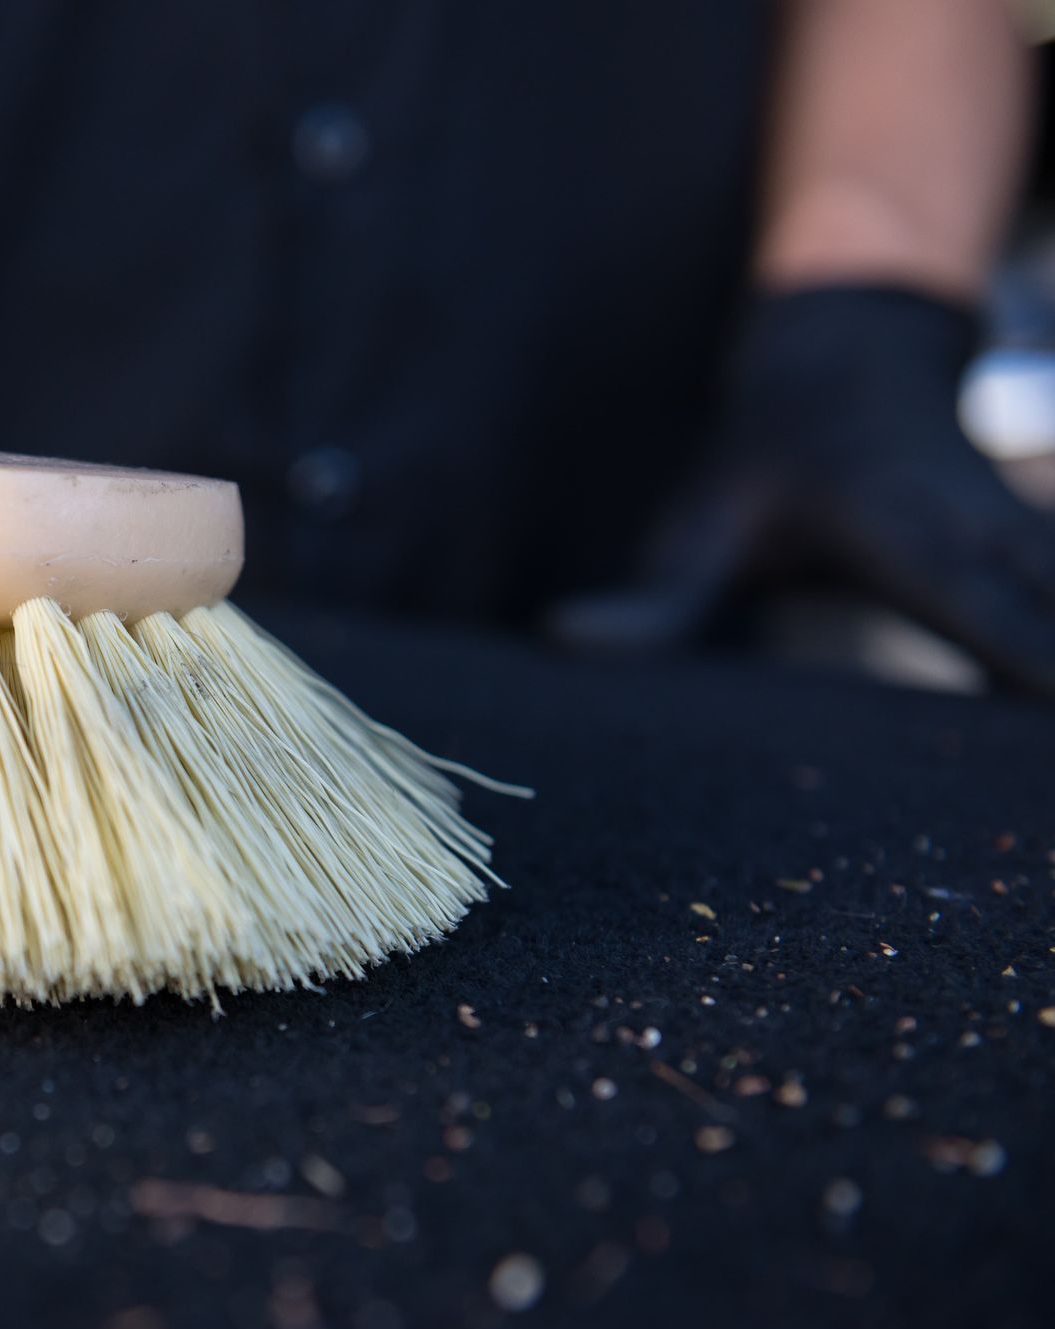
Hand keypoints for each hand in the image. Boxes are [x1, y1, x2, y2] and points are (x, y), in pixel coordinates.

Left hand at [549, 286, 1054, 695]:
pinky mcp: (1045, 543)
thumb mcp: (704, 519)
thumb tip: (565, 636)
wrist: (847, 352)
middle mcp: (985, 532)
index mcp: (907, 533)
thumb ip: (657, 594)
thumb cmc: (765, 455)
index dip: (1039, 661)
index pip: (990, 610)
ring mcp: (1028, 532)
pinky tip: (1053, 733)